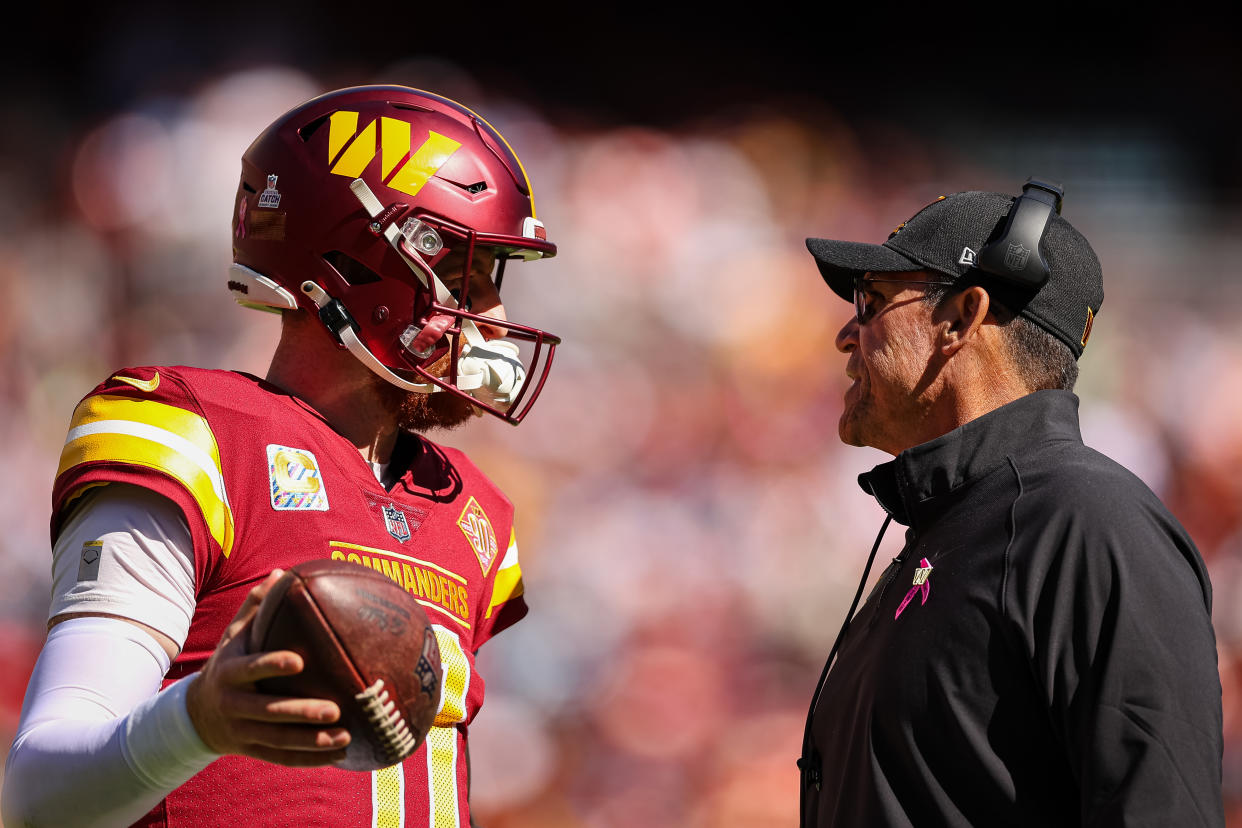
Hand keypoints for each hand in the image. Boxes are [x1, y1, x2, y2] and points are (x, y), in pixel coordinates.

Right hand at [185, 570, 350, 765]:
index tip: (299, 661)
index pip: (249, 669)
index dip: (271, 665)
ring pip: (277, 741)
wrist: (197, 714)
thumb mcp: (234, 637)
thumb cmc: (230, 663)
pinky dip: (310, 759)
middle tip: (334, 710)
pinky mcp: (252, 750)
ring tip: (346, 737)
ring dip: (312, 742)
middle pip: (266, 713)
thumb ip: (255, 608)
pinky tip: (340, 756)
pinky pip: (282, 758)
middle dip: (300, 713)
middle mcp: (233, 705)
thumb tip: (281, 574)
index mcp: (229, 672)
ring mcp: (241, 732)